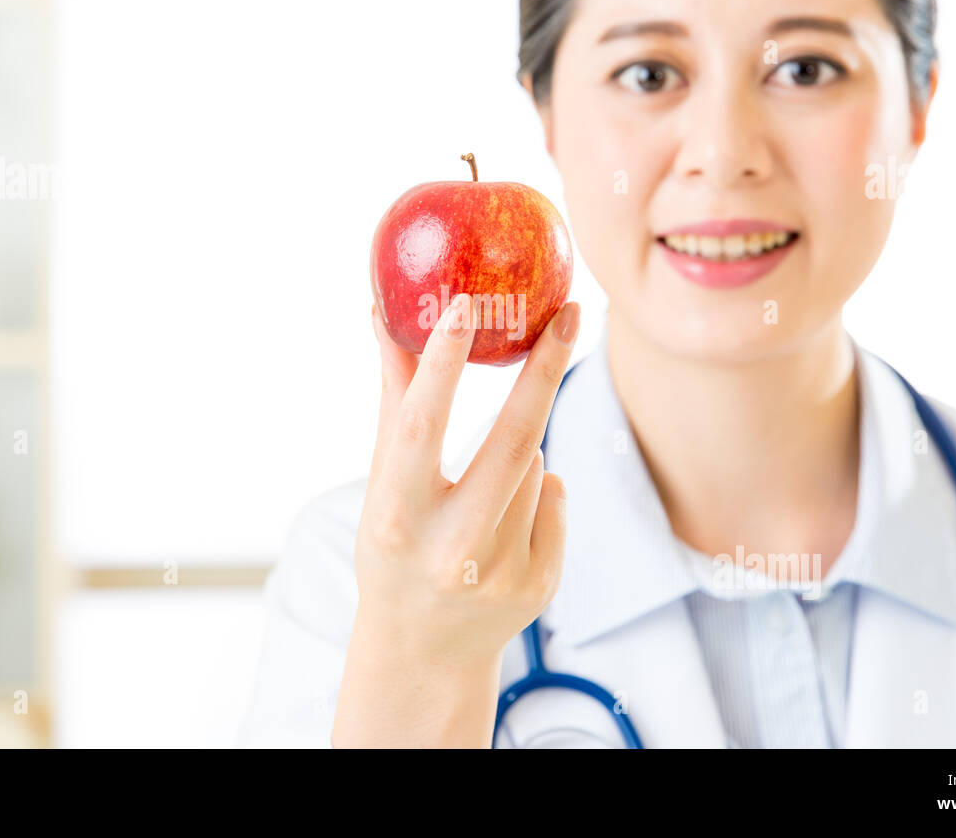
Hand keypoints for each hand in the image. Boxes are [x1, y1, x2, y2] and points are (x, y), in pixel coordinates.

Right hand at [332, 293, 578, 746]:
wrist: (424, 651)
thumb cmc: (397, 547)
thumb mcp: (383, 482)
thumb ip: (395, 401)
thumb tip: (384, 314)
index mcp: (396, 517)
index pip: (420, 426)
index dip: (442, 363)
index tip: (467, 304)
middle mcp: (449, 548)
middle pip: (513, 439)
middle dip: (545, 369)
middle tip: (572, 313)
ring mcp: (502, 571)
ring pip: (533, 465)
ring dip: (518, 451)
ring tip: (479, 490)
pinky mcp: (540, 583)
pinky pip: (553, 497)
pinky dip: (536, 491)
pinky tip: (504, 526)